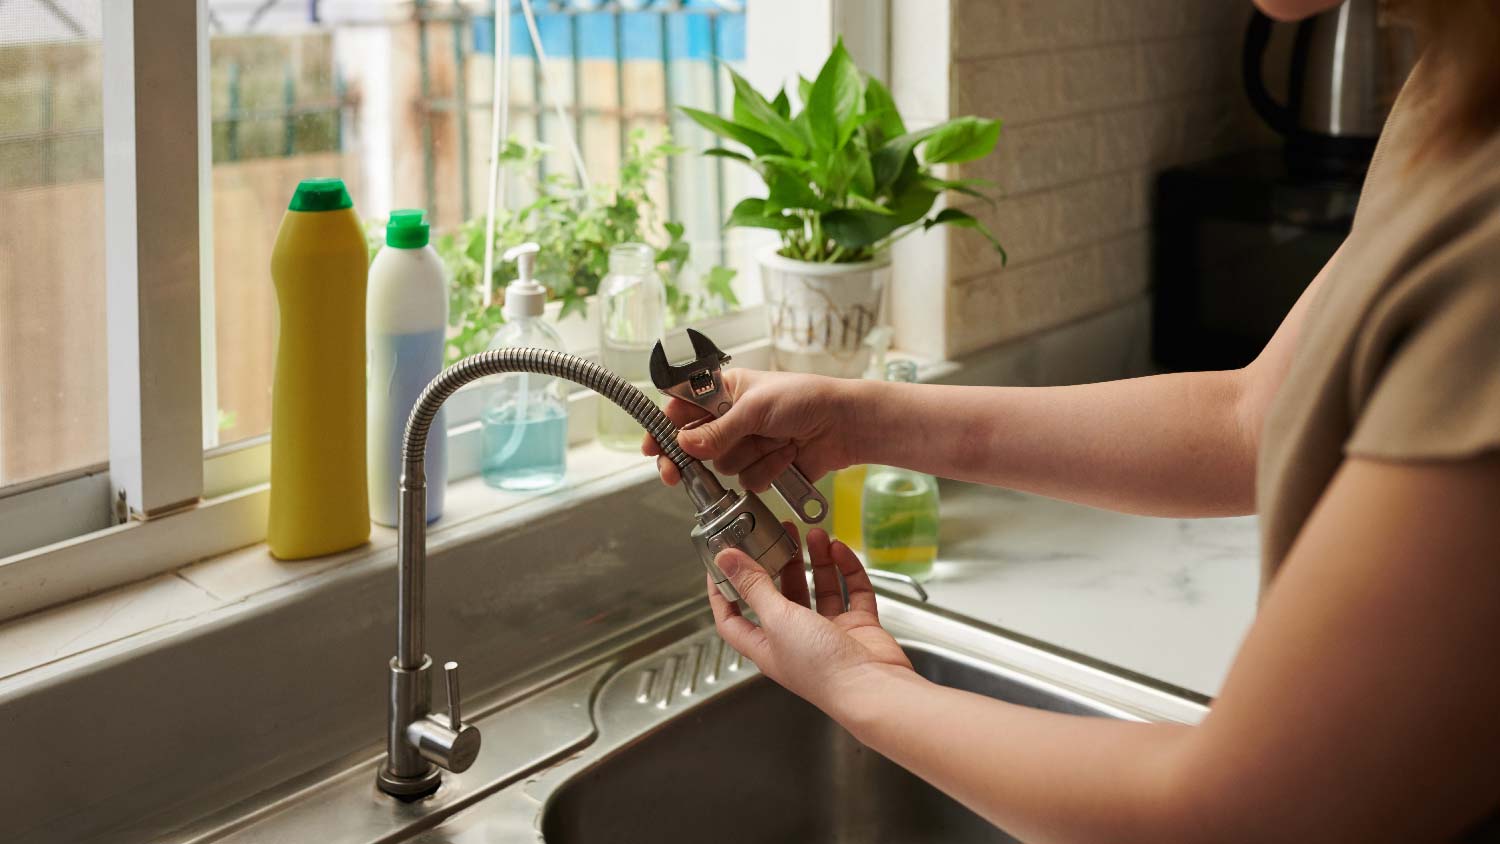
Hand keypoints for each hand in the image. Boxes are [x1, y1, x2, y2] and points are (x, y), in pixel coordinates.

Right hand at [640, 369, 860, 492]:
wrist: (844, 425)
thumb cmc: (804, 399)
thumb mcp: (755, 408)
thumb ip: (718, 430)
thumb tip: (685, 446)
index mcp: (724, 392)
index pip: (681, 409)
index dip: (664, 428)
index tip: (652, 447)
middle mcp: (731, 419)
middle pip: (693, 446)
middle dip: (688, 460)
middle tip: (674, 474)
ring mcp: (747, 445)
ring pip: (722, 466)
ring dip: (748, 457)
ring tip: (775, 441)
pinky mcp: (764, 468)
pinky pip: (748, 481)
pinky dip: (768, 471)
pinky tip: (787, 456)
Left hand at [707, 526, 914, 716]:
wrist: (872, 688)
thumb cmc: (820, 667)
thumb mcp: (777, 619)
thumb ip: (753, 586)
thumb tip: (725, 560)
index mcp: (766, 646)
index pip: (733, 618)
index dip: (724, 591)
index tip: (723, 562)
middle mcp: (796, 640)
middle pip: (781, 595)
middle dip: (781, 563)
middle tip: (782, 533)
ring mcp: (829, 634)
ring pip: (819, 589)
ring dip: (816, 561)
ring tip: (815, 534)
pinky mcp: (858, 628)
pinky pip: (852, 593)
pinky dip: (846, 571)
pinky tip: (840, 550)